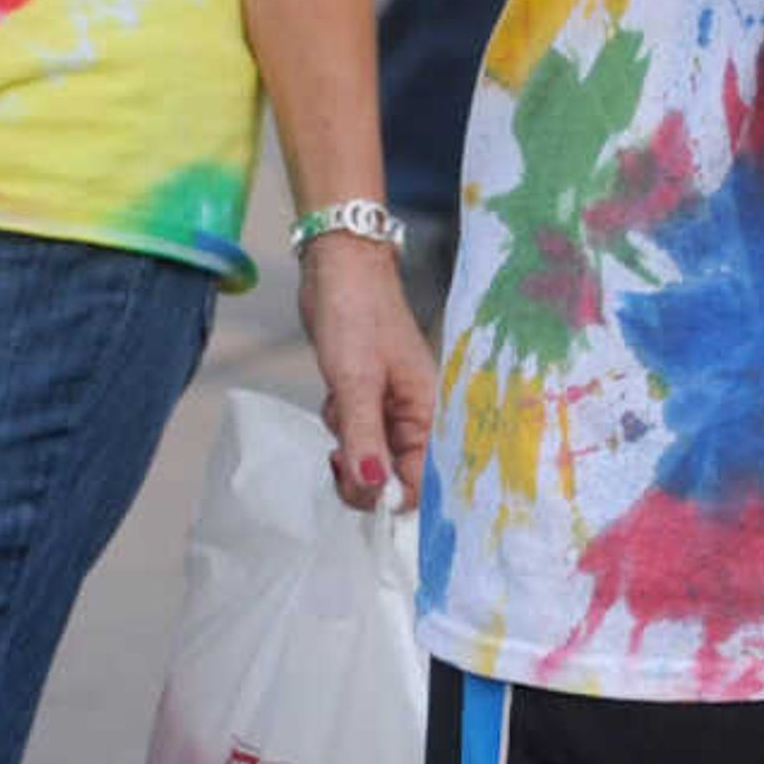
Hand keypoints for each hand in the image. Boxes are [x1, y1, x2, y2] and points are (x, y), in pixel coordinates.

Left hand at [297, 235, 439, 511]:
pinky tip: (334, 395)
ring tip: (338, 405)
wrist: (339, 268)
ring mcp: (391, 408)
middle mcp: (415, 417)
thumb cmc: (356, 314)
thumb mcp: (356, 380)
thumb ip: (363, 437)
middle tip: (335, 452)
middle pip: (392, 476)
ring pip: (368, 456)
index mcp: (429, 413)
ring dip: (346, 442)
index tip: (355, 484)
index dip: (388, 495)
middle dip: (360, 468)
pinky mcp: (368, 398)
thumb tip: (371, 489)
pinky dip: (339, 424)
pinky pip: (354, 433)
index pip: (420, 483)